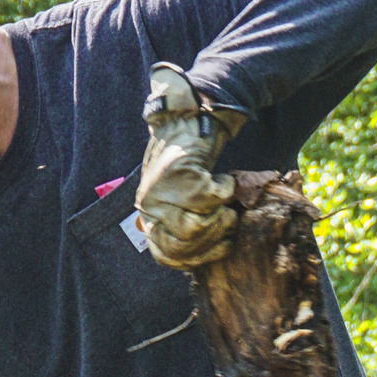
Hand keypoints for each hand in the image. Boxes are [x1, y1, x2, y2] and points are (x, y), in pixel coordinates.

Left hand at [135, 64, 246, 268]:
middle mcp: (149, 206)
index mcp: (148, 218)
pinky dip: (225, 190)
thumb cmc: (190, 167)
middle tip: (228, 217)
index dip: (199, 256)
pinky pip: (211, 198)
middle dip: (215, 235)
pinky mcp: (178, 172)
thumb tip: (204, 254)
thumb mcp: (180, 203)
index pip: (168, 256)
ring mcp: (161, 189)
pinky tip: (225, 180)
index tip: (222, 245)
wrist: (186, 120)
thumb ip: (185, 228)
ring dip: (223, 215)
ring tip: (227, 201)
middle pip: (186, 243)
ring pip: (197, 225)